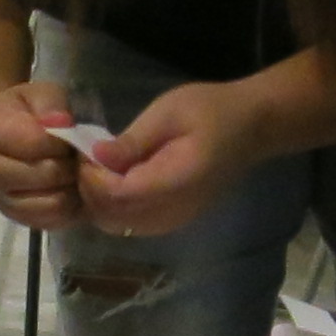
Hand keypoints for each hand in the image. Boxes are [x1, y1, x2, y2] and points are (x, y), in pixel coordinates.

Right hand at [0, 80, 92, 229]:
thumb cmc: (20, 112)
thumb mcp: (36, 93)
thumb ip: (51, 104)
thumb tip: (63, 123)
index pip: (39, 144)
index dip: (63, 140)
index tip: (68, 134)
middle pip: (47, 176)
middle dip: (70, 164)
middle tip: (74, 155)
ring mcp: (4, 200)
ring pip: (53, 204)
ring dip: (72, 189)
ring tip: (72, 173)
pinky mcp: (17, 219)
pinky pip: (53, 221)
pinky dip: (70, 208)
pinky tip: (70, 189)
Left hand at [72, 78, 256, 240]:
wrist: (250, 128)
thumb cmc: (211, 111)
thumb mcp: (169, 112)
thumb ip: (132, 140)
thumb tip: (94, 157)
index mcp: (175, 182)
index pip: (116, 196)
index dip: (92, 178)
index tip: (86, 151)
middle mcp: (173, 211)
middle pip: (111, 217)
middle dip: (90, 190)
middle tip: (88, 158)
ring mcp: (173, 221)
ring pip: (117, 225)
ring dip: (98, 201)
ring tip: (100, 167)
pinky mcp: (171, 221)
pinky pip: (130, 224)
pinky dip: (112, 207)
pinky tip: (114, 180)